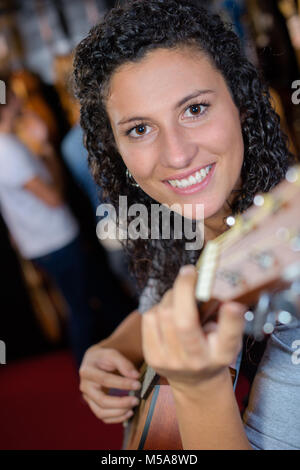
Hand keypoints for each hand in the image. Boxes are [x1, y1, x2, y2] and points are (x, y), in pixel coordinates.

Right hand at [79, 344, 141, 422]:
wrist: (94, 362)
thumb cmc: (104, 358)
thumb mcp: (112, 354)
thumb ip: (124, 363)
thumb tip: (135, 376)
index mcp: (87, 371)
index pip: (105, 380)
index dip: (122, 383)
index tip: (137, 384)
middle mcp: (85, 386)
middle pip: (102, 400)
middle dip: (121, 403)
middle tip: (136, 400)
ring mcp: (87, 398)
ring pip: (101, 412)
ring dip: (119, 412)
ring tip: (133, 407)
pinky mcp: (93, 405)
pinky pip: (103, 417)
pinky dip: (116, 418)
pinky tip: (128, 413)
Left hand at [142, 265, 245, 392]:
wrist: (194, 381)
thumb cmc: (212, 350)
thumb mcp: (227, 337)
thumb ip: (225, 318)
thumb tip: (214, 287)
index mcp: (221, 354)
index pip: (228, 337)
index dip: (231, 320)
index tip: (232, 304)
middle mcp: (196, 360)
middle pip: (184, 322)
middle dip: (184, 289)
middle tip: (189, 272)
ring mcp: (171, 361)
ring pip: (164, 313)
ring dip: (171, 296)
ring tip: (179, 296)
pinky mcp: (152, 357)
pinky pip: (149, 318)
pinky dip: (158, 307)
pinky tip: (168, 310)